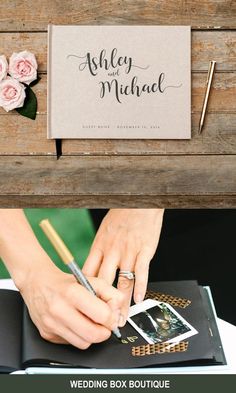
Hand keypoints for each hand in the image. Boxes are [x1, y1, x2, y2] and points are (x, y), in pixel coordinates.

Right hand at [20, 263, 123, 348]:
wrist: (37, 283)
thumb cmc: (65, 282)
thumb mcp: (90, 279)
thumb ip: (110, 292)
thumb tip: (119, 311)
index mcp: (72, 293)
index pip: (102, 315)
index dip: (112, 318)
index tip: (112, 316)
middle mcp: (60, 310)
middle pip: (93, 335)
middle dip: (104, 332)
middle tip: (104, 325)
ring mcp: (52, 324)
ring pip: (83, 343)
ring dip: (91, 336)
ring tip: (89, 323)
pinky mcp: (47, 334)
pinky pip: (70, 343)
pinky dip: (77, 336)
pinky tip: (75, 324)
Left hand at [83, 209, 163, 324]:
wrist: (140, 201)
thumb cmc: (121, 215)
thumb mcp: (104, 231)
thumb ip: (100, 250)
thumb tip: (95, 268)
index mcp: (99, 246)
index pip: (89, 274)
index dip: (88, 293)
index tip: (87, 306)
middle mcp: (112, 251)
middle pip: (105, 283)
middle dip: (103, 304)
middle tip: (104, 320)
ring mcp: (128, 252)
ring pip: (123, 282)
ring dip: (122, 303)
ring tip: (122, 317)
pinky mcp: (144, 250)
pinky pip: (142, 272)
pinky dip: (140, 288)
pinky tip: (139, 300)